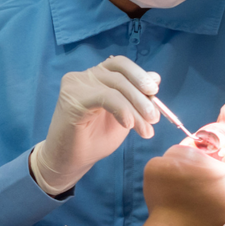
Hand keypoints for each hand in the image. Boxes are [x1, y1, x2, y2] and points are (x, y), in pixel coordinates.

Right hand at [29, 56, 160, 194]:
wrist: (69, 161)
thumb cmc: (94, 139)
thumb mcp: (124, 116)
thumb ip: (137, 97)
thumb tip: (155, 77)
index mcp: (97, 77)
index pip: (120, 64)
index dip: (139, 75)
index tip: (154, 92)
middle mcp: (84, 76)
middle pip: (120, 75)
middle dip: (142, 98)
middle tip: (154, 119)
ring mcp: (76, 85)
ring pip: (116, 86)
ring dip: (136, 108)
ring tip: (145, 129)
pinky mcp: (72, 99)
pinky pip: (105, 97)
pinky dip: (122, 109)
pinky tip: (128, 125)